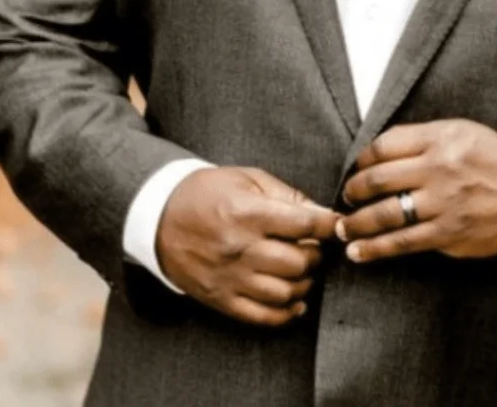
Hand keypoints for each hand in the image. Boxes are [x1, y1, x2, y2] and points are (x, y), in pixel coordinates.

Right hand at [156, 166, 339, 325]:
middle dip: (316, 254)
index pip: (303, 224)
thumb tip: (321, 213)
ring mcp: (230, 277)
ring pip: (285, 292)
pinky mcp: (220, 299)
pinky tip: (295, 300)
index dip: (328, 225)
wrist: (159, 217)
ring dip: (304, 282)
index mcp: (248, 213)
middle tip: (314, 246)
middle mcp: (240, 248)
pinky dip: (286, 313)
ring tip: (303, 269)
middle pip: (298, 262)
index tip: (338, 225)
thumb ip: (286, 195)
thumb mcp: (247, 179)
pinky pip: (262, 316)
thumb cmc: (208, 192)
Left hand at [336, 119, 496, 263]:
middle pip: (378, 180)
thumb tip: (377, 153)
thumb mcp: (459, 131)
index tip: (355, 170)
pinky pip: (404, 243)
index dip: (361, 160)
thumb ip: (420, 138)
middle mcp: (438, 169)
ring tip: (343, 230)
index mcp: (439, 139)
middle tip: (345, 199)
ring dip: (357, 224)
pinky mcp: (449, 233)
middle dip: (353, 192)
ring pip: (386, 215)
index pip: (384, 146)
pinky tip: (359, 253)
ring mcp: (443, 204)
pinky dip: (377, 249)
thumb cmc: (491, 158)